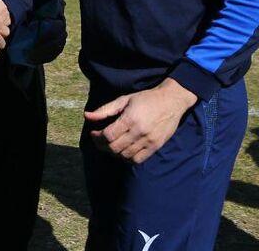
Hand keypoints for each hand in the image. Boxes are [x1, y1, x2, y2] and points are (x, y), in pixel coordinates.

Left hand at [83, 78, 197, 163]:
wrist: (171, 101)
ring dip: (114, 152)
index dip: (97, 137)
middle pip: (114, 148)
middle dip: (102, 146)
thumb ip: (105, 110)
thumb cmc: (145, 99)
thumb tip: (87, 116)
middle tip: (99, 140)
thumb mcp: (124, 100)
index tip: (94, 133)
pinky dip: (127, 158)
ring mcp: (149, 141)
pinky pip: (138, 160)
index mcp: (130, 118)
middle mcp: (139, 131)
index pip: (108, 135)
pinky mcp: (155, 147)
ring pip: (125, 155)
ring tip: (110, 145)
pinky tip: (124, 151)